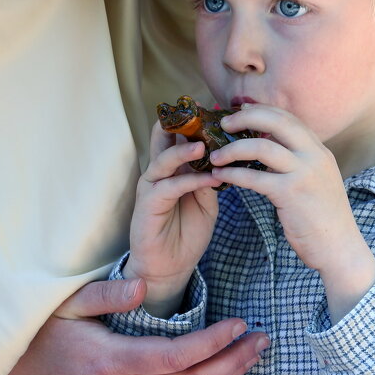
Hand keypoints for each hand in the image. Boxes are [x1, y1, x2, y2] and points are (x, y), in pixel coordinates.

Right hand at [0, 278, 269, 374]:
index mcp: (110, 363)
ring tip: (252, 359)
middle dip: (233, 364)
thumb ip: (106, 294)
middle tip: (261, 341)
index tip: (240, 324)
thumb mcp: (71, 303)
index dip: (213, 343)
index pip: (175, 357)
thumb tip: (141, 289)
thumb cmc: (51, 332)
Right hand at [125, 121, 218, 315]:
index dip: (192, 121)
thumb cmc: (186, 231)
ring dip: (184, 151)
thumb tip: (226, 156)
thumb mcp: (206, 201)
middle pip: (163, 139)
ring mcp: (151, 187)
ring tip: (204, 145)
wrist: (170, 267)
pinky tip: (210, 178)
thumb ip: (210, 178)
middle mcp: (158, 172)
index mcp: (172, 168)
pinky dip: (191, 180)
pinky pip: (170, 187)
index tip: (214, 107)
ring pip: (164, 159)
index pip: (177, 136)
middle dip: (181, 124)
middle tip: (201, 110)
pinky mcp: (148, 205)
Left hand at [211, 104, 374, 322]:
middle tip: (223, 123)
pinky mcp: (290, 194)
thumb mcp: (316, 179)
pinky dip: (233, 174)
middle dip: (245, 118)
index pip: (288, 117)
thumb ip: (298, 161)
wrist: (340, 248)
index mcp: (319, 150)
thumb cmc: (323, 217)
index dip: (262, 109)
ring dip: (232, 148)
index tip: (240, 110)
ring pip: (261, 147)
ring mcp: (304, 173)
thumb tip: (269, 145)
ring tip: (216, 156)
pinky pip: (254, 177)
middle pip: (276, 121)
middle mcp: (314, 155)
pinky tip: (220, 176)